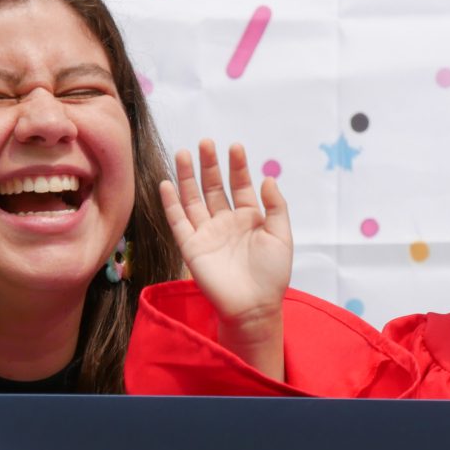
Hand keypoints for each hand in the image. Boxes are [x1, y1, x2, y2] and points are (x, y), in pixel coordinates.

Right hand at [162, 140, 290, 368]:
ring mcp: (207, 233)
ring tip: (183, 153)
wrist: (254, 307)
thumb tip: (268, 178)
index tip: (235, 146)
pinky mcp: (191, 246)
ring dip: (187, 177)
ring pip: (193, 199)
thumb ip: (276, 207)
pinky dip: (171, 203)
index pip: (241, 185)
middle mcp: (226, 221)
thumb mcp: (282, 237)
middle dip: (210, 165)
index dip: (238, 166)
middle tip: (206, 142)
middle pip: (214, 187)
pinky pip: (178, 221)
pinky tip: (167, 184)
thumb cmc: (272, 275)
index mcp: (249, 218)